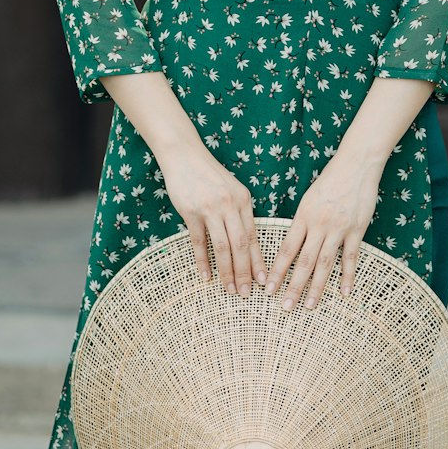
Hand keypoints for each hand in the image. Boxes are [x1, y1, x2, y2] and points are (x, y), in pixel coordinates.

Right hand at [158, 146, 267, 296]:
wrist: (185, 156)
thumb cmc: (209, 174)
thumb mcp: (232, 189)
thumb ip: (239, 212)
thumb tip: (245, 243)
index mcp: (243, 200)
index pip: (253, 236)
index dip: (258, 261)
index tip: (263, 280)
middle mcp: (230, 205)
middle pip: (240, 245)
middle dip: (245, 272)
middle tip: (245, 293)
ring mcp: (210, 208)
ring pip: (222, 246)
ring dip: (226, 271)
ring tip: (229, 289)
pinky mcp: (191, 212)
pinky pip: (198, 241)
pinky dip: (202, 261)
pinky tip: (205, 276)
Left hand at [265, 152, 380, 309]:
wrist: (356, 165)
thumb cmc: (330, 180)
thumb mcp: (309, 198)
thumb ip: (302, 222)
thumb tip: (292, 244)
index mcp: (303, 216)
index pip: (287, 249)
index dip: (277, 270)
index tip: (268, 288)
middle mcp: (319, 225)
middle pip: (304, 261)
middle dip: (293, 286)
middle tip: (285, 307)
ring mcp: (339, 229)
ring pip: (325, 263)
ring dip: (317, 287)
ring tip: (309, 306)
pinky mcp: (357, 230)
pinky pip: (351, 257)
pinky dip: (348, 276)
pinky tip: (344, 292)